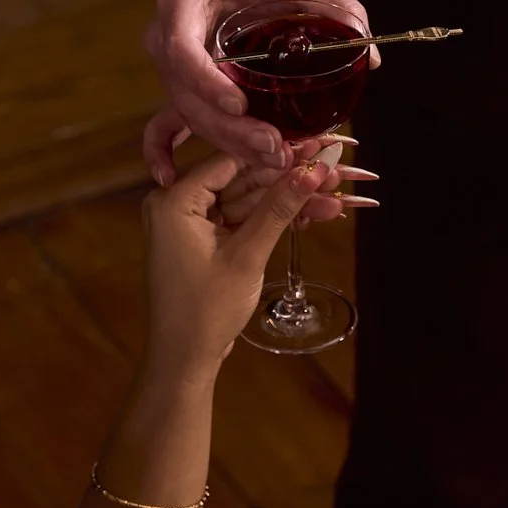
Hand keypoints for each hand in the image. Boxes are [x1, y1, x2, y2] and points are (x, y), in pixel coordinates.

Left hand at [141, 148, 344, 375]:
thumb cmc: (204, 311)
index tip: (315, 147)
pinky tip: (310, 214)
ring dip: (285, 202)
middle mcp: (176, 206)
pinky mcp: (204, 243)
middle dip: (287, 181)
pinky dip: (270, 221)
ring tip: (333, 195)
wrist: (184, 359)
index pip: (229, 161)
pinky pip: (240, 221)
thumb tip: (313, 171)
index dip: (275, 155)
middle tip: (332, 172)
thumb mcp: (246, 255)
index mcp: (173, 201)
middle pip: (240, 181)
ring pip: (245, 202)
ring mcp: (190, 225)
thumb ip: (278, 209)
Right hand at [142, 0, 371, 183]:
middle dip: (229, 130)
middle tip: (273, 149)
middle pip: (187, 95)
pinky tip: (166, 176)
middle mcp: (165, 37)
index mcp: (183, 2)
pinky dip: (171, 148)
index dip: (208, 84)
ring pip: (190, 116)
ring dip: (228, 144)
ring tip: (274, 161)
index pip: (182, 51)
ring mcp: (169, 66)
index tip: (241, 106)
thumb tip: (369, 59)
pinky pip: (170, 121)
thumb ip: (339, 10)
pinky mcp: (180, 87)